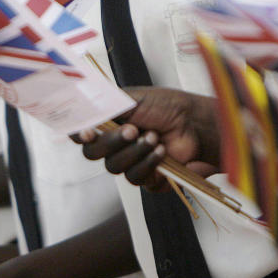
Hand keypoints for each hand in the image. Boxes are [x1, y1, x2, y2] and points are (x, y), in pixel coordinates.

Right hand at [77, 88, 219, 185]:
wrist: (196, 123)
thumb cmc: (168, 107)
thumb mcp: (133, 99)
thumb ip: (106, 106)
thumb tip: (83, 110)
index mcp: (108, 123)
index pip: (82, 133)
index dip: (80, 134)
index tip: (89, 132)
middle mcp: (115, 144)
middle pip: (93, 153)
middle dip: (111, 142)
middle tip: (132, 130)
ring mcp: (129, 162)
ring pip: (114, 167)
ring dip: (134, 152)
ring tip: (154, 137)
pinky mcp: (146, 179)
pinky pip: (136, 178)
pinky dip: (148, 163)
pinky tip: (162, 151)